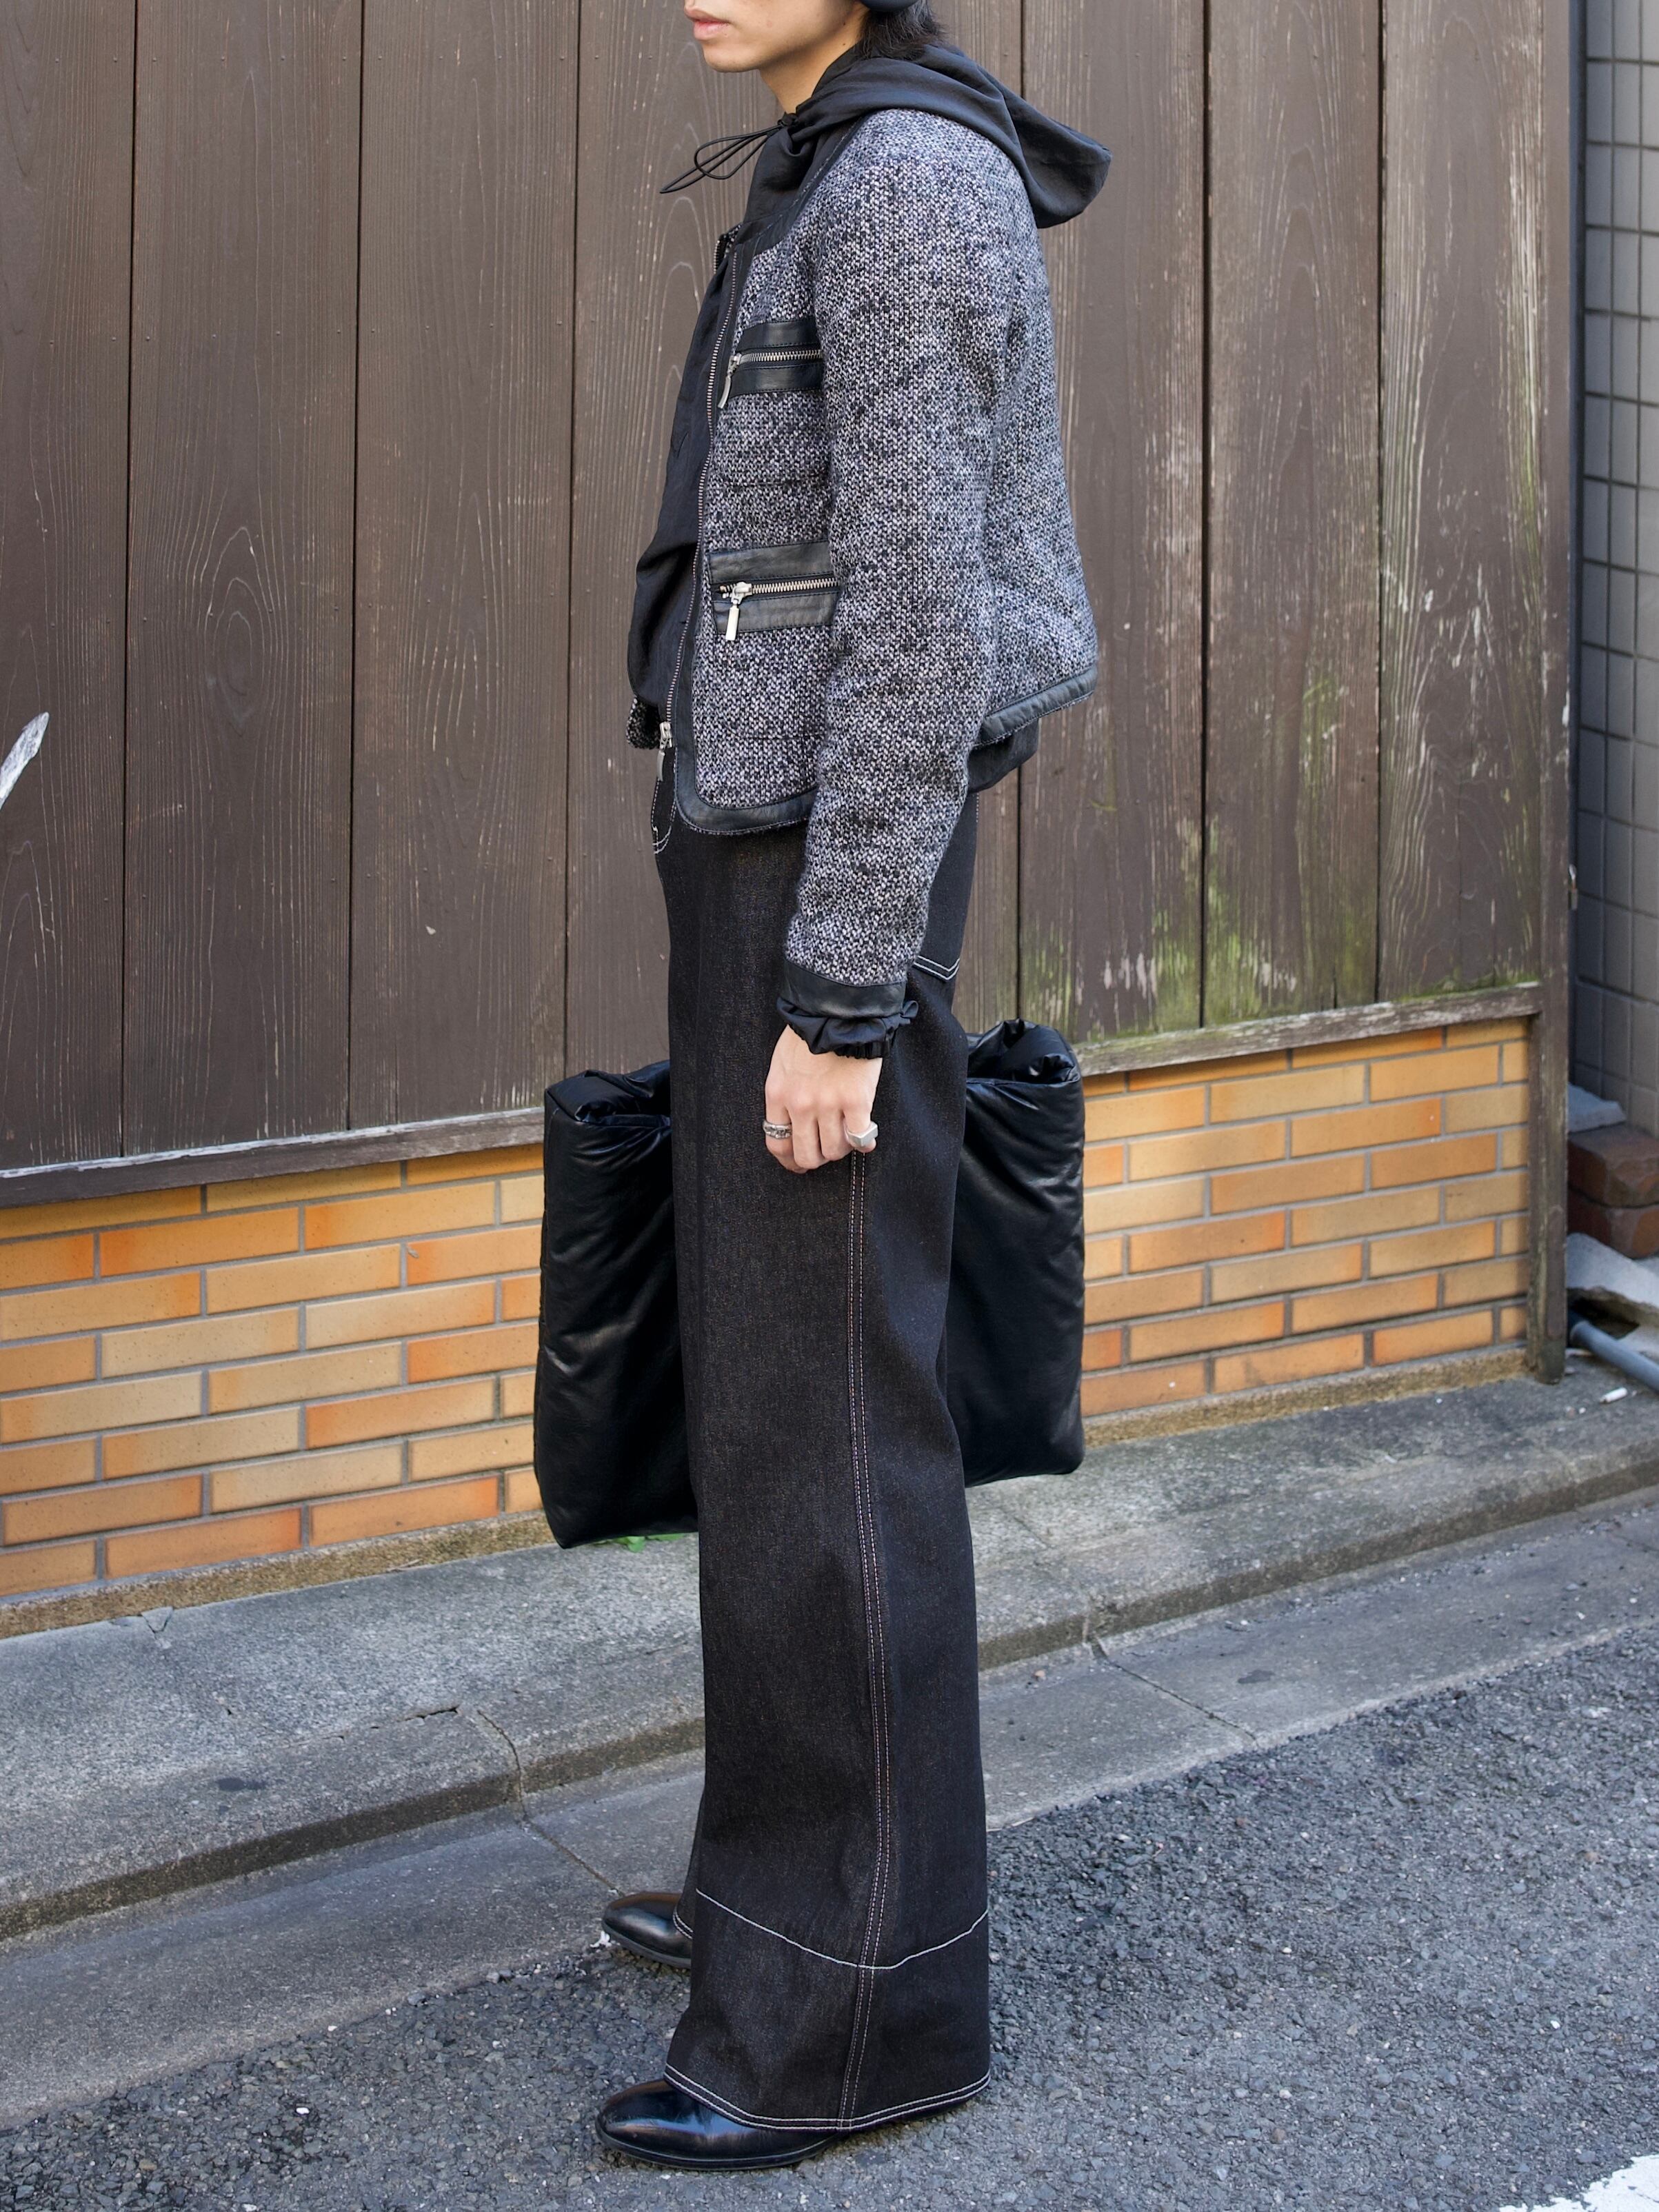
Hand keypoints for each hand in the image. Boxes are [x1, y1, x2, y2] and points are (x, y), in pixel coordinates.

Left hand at [764, 1025, 881, 1173]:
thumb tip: (794, 1124)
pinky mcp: (856, 1100)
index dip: (790, 1161)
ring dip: (842, 1149)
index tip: (799, 1164)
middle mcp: (801, 1105)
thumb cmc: (809, 1033)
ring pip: (834, 1150)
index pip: (777, 1144)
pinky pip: (860, 1138)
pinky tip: (866, 1138)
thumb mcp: (782, 1064)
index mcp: (778, 1095)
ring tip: (847, 1136)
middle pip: (806, 1155)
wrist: (837, 1010)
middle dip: (817, 1159)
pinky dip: (864, 1143)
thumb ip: (785, 1095)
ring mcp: (829, 1104)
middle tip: (826, 1153)